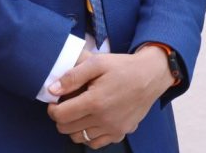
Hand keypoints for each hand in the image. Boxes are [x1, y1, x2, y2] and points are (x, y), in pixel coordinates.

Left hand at [47, 46, 174, 147]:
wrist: (153, 74)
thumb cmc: (125, 66)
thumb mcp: (98, 62)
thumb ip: (73, 76)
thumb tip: (52, 90)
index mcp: (95, 101)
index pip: (60, 115)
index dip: (52, 108)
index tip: (56, 101)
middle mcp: (103, 119)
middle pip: (67, 129)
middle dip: (62, 117)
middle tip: (68, 105)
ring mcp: (113, 128)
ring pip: (79, 138)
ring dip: (74, 127)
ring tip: (81, 113)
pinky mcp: (121, 132)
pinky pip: (96, 143)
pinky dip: (90, 135)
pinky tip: (94, 122)